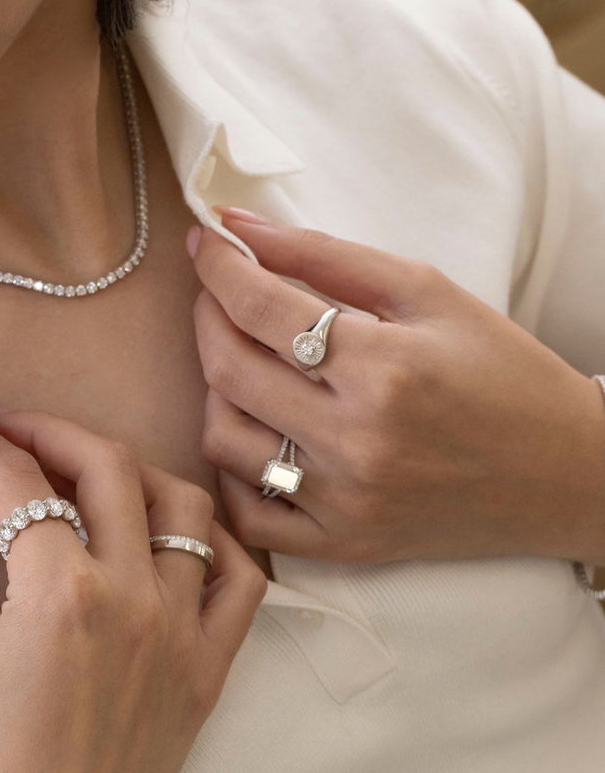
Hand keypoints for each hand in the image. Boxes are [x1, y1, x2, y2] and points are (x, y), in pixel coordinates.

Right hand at [0, 392, 266, 772]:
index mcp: (59, 595)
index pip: (18, 481)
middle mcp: (133, 599)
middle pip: (108, 467)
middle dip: (53, 432)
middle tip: (14, 433)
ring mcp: (183, 630)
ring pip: (183, 505)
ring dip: (134, 474)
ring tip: (90, 481)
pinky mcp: (212, 665)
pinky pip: (240, 578)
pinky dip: (212, 541)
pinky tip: (169, 537)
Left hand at [188, 208, 604, 566]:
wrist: (565, 474)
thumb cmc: (504, 373)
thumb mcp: (429, 293)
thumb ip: (328, 255)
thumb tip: (240, 226)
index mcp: (383, 368)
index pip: (260, 307)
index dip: (219, 266)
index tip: (207, 239)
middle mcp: (355, 441)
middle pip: (228, 371)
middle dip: (206, 316)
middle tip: (217, 291)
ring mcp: (343, 502)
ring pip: (224, 441)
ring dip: (214, 388)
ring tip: (241, 358)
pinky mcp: (342, 545)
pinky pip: (248, 513)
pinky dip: (231, 470)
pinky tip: (253, 432)